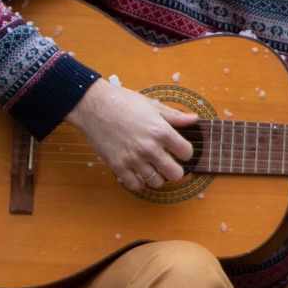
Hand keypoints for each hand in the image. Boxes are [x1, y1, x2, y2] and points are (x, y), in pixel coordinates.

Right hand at [69, 75, 199, 193]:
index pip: (187, 153)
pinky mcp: (117, 166)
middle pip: (175, 174)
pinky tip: (138, 172)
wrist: (94, 106)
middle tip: (169, 164)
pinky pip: (135, 185)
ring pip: (156, 182)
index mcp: (162, 131)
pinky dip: (139, 182)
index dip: (185, 152)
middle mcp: (149, 148)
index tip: (179, 150)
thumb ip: (174, 116)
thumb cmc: (123, 102)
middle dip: (175, 170)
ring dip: (157, 177)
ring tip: (152, 167)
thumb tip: (194, 119)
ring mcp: (133, 159)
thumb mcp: (152, 105)